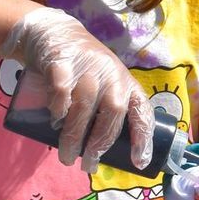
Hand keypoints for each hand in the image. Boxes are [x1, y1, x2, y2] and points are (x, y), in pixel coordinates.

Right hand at [0, 7, 151, 170]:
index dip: (143, 138)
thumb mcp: (106, 86)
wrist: (56, 33)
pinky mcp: (62, 62)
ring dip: (75, 136)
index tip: (139, 162)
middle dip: (100, 144)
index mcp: (127, 85)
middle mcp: (112, 76)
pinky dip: (60, 106)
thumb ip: (107, 112)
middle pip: (112, 113)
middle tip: (88, 166)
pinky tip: (55, 122)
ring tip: (67, 156)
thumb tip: (103, 153)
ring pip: (85, 106)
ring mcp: (88, 68)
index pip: (142, 112)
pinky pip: (63, 88)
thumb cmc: (86, 72)